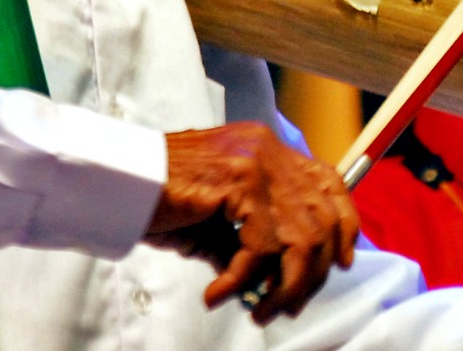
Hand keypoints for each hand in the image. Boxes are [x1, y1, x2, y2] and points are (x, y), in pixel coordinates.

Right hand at [144, 122, 359, 324]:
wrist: (117, 179)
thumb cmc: (160, 198)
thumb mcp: (215, 223)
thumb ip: (248, 243)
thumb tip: (272, 284)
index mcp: (269, 150)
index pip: (328, 183)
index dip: (345, 224)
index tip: (342, 263)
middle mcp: (269, 150)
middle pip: (321, 219)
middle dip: (310, 274)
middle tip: (284, 307)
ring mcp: (257, 162)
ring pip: (300, 237)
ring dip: (284, 287)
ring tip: (259, 312)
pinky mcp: (238, 181)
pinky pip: (260, 245)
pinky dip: (242, 280)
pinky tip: (218, 295)